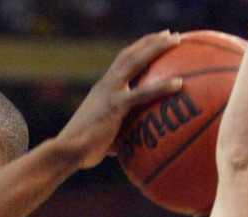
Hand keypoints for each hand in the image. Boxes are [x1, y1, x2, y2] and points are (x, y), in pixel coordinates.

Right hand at [57, 30, 182, 169]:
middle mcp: (106, 85)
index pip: (121, 62)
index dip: (139, 49)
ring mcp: (110, 93)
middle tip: (171, 35)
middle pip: (130, 54)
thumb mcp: (103, 135)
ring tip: (177, 40)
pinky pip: (142, 93)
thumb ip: (120, 133)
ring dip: (156, 48)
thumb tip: (135, 146)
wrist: (67, 150)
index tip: (156, 42)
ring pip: (135, 62)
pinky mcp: (115, 106)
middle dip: (150, 41)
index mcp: (103, 89)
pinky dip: (162, 86)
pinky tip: (180, 83)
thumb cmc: (83, 150)